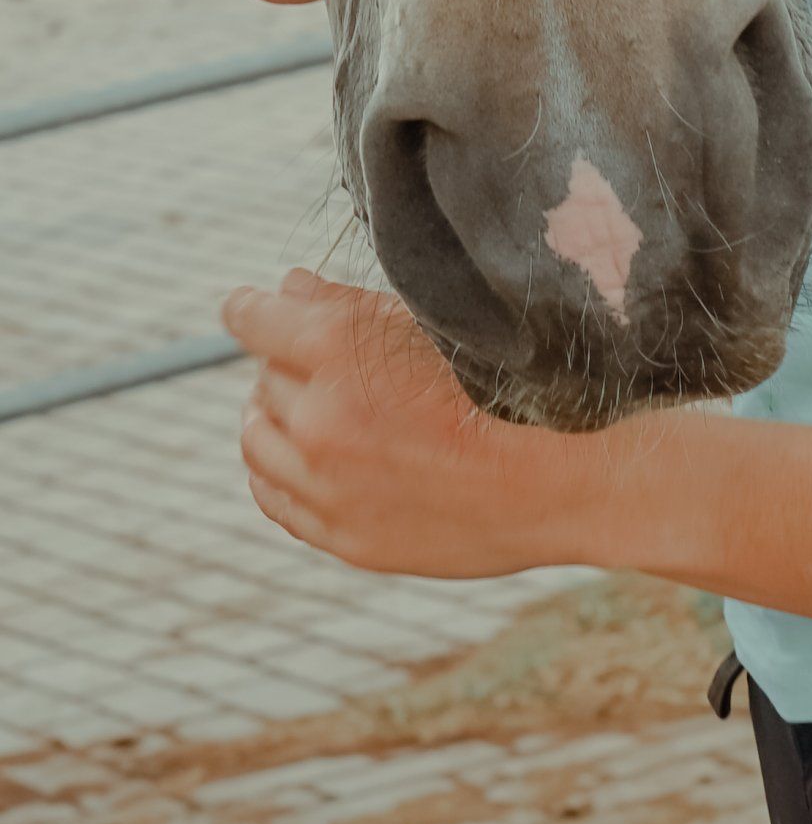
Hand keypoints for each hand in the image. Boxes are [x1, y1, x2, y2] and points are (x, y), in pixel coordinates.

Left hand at [223, 270, 579, 576]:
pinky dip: (278, 472)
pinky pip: (273, 497)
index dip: (249, 308)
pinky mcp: (338, 535)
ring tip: (308, 413)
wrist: (552, 478)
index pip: (254, 320)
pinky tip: (308, 460)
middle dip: (285, 364)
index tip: (247, 305)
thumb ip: (347, 305)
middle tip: (324, 364)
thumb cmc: (499, 385)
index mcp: (336, 350)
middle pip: (263, 378)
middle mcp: (318, 418)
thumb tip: (287, 288)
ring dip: (272, 419)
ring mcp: (325, 484)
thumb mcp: (426, 323)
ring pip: (255, 439)